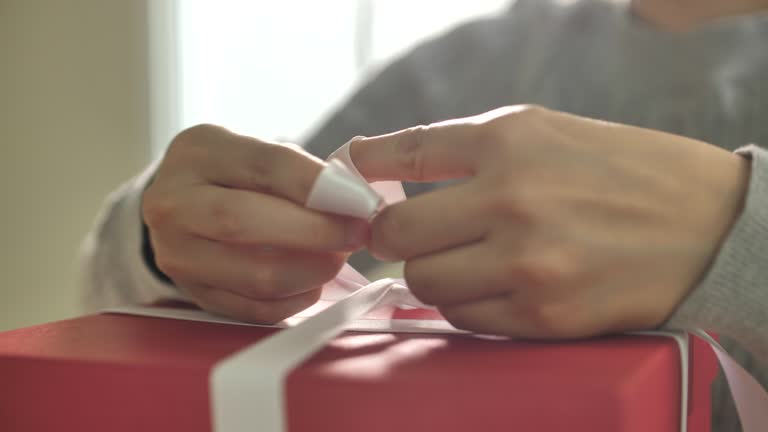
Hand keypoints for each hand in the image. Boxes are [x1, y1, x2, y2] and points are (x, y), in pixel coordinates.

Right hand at [142, 125, 367, 322]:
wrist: (180, 207)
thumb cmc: (233, 175)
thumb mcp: (254, 152)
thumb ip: (298, 171)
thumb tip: (352, 200)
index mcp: (197, 152)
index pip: (265, 165)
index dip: (319, 186)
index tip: (359, 200)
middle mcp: (173, 202)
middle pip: (245, 221)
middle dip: (315, 231)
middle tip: (356, 233)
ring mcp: (176, 253)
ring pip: (254, 274)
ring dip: (311, 270)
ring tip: (338, 257)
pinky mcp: (193, 293)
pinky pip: (253, 308)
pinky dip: (295, 299)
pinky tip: (314, 282)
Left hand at [352, 106, 748, 337]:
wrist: (706, 223)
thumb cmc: (618, 172)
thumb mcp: (541, 132)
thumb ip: (460, 148)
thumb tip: (376, 161)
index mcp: (508, 141)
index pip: (402, 154)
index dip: (363, 170)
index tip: (352, 182)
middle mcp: (512, 199)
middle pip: (395, 234)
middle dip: (391, 237)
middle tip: (409, 235)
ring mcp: (528, 263)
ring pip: (422, 284)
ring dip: (430, 274)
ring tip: (462, 260)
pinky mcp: (544, 316)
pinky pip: (464, 319)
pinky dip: (467, 304)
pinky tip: (495, 285)